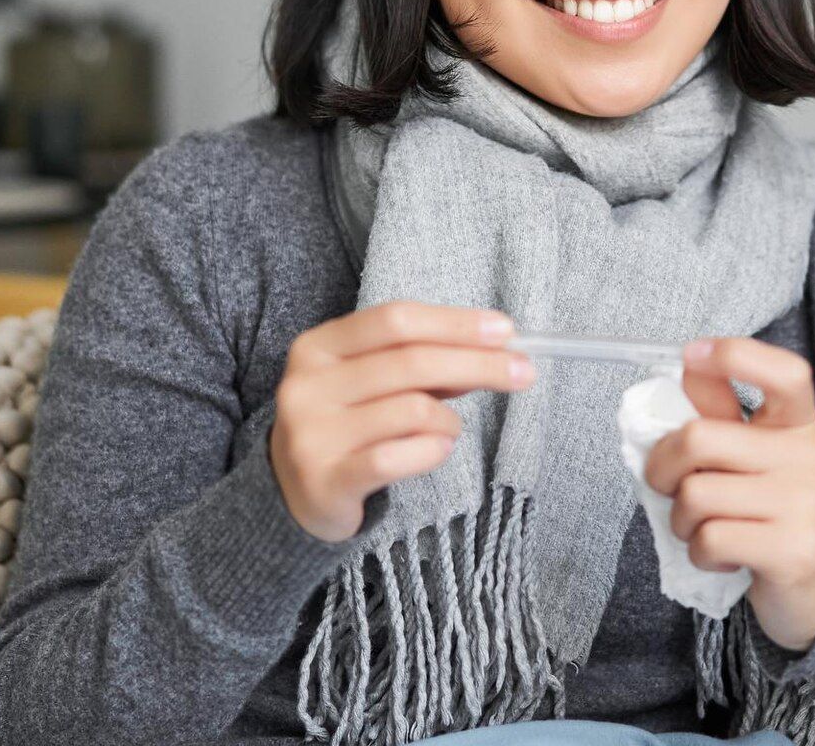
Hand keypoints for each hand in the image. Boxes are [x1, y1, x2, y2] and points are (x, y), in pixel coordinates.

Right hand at [268, 301, 534, 541]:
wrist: (290, 494)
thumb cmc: (346, 424)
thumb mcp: (371, 382)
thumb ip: (421, 363)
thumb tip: (494, 347)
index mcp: (317, 346)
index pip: (396, 320)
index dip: (455, 322)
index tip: (506, 330)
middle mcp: (307, 385)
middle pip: (412, 362)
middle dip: (478, 364)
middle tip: (524, 372)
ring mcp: (312, 434)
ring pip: (413, 410)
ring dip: (449, 419)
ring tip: (448, 428)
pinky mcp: (326, 480)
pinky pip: (399, 457)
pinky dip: (433, 450)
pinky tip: (437, 449)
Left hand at [642, 336, 814, 651]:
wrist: (812, 591)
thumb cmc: (767, 513)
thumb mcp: (748, 456)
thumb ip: (718, 412)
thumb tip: (686, 365)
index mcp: (798, 424)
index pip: (786, 373)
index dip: (736, 355)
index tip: (692, 354)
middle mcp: (809, 457)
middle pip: (698, 438)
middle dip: (662, 468)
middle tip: (669, 487)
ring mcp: (805, 504)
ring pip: (695, 495)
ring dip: (681, 520)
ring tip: (704, 528)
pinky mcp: (794, 551)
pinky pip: (710, 540)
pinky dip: (699, 553)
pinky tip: (723, 556)